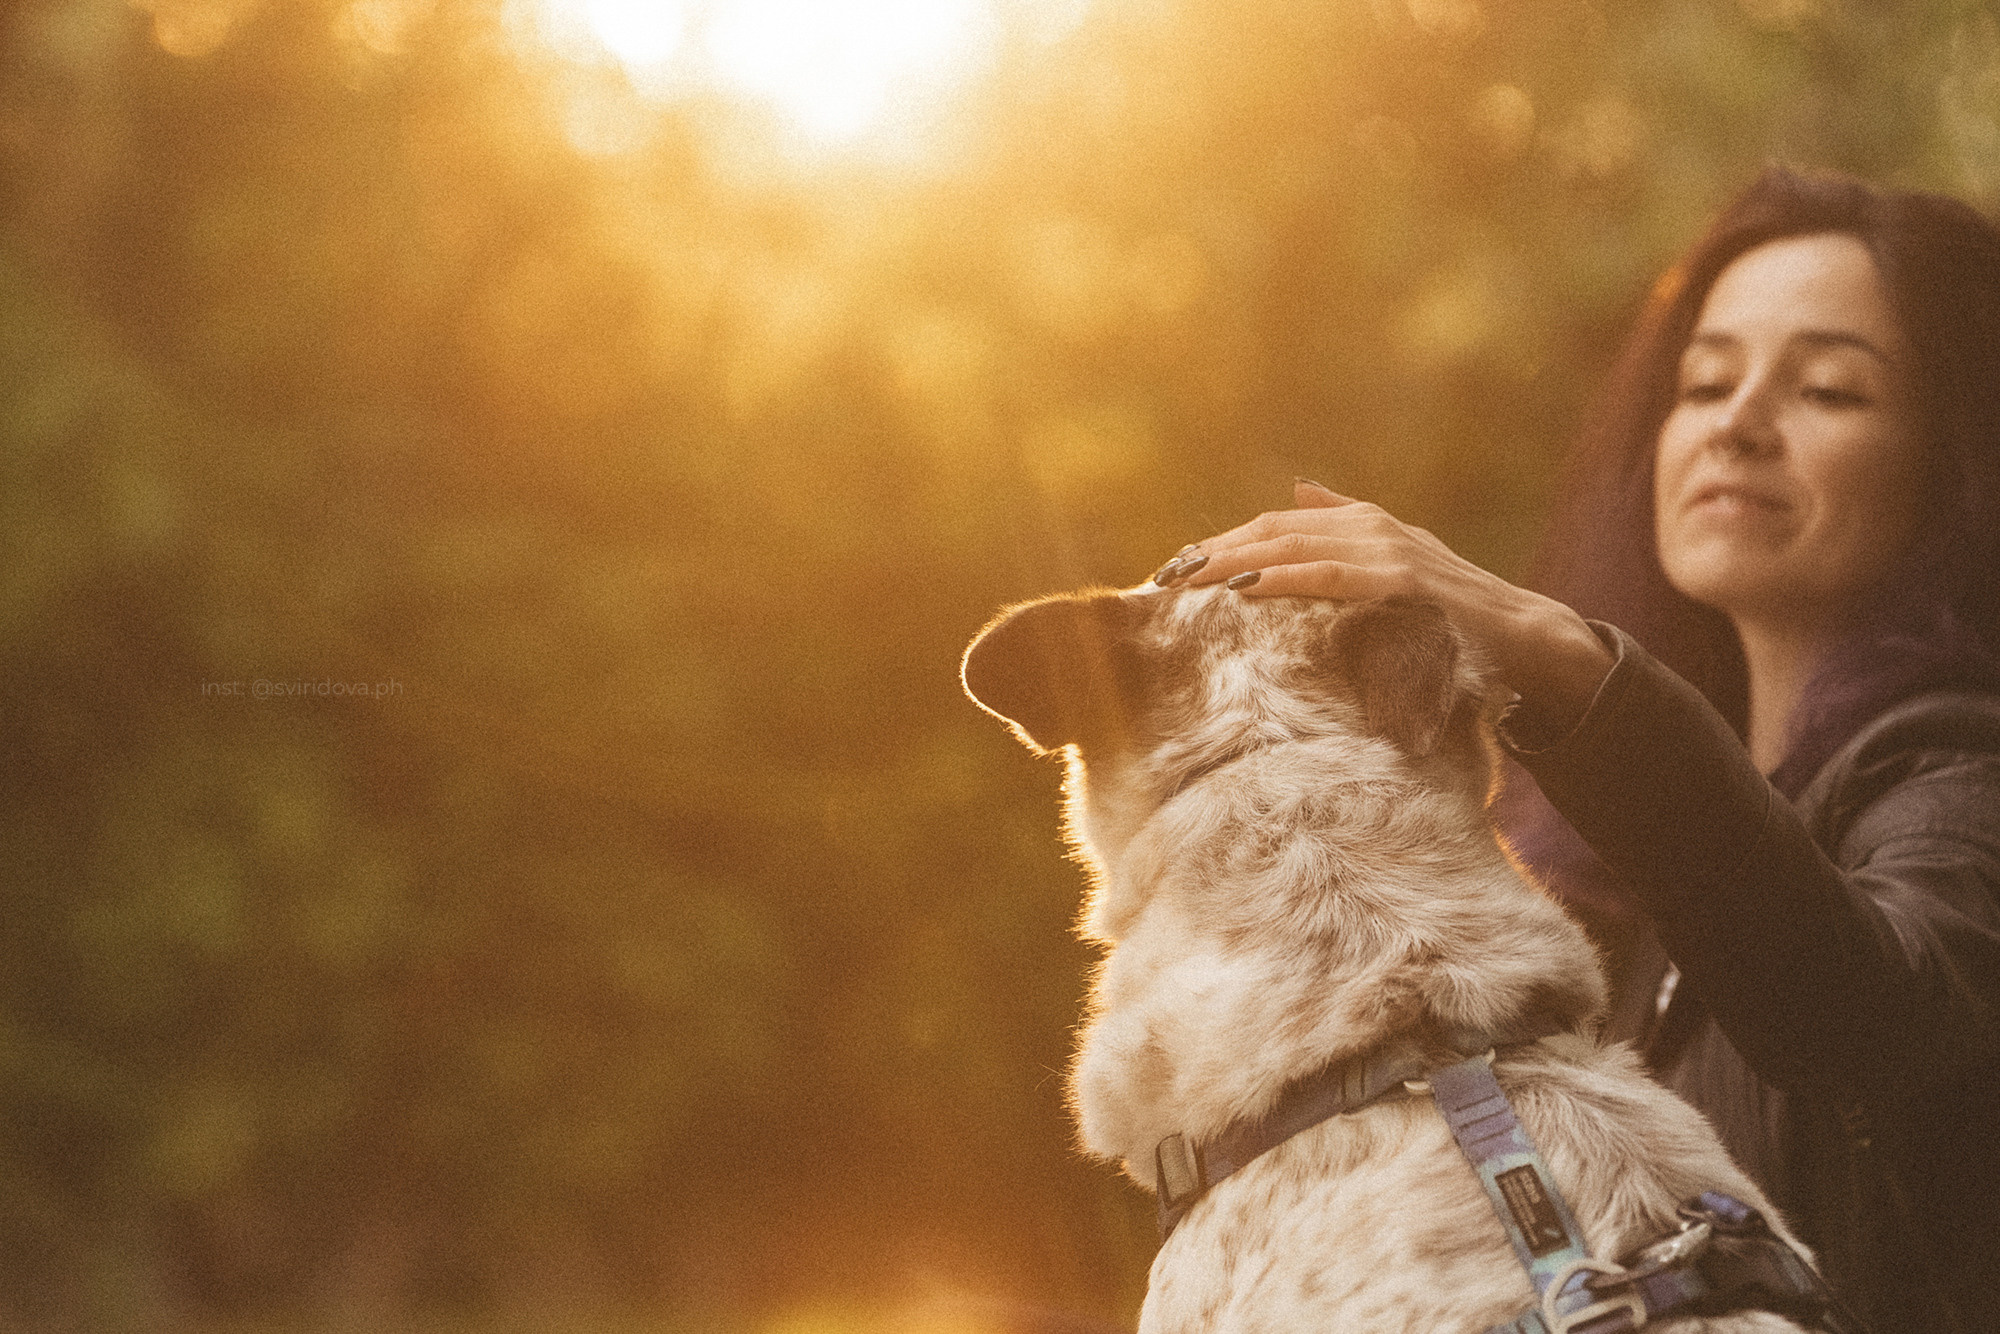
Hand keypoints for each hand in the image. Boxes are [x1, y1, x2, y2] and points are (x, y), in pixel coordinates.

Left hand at [1166, 480, 1614, 733]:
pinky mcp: (1404, 580)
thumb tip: (1300, 489)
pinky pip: (1330, 576)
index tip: (1172, 569)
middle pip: (1272, 531)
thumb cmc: (1455, 611)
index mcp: (1362, 522)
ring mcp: (1389, 548)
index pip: (1273, 526)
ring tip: (1186, 581)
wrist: (1527, 637)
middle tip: (1161, 578)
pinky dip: (1284, 579)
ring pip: (1293, 547)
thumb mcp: (1395, 562)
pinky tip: (1244, 589)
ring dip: (1233, 562)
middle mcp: (1371, 526)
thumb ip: (1345, 525)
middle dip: (1212, 552)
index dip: (1220, 543)